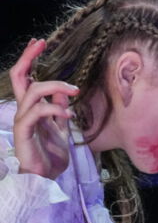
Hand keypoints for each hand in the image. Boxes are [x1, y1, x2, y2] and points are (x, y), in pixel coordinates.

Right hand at [10, 38, 79, 178]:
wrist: (46, 179)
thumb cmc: (51, 155)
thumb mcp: (61, 127)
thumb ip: (60, 109)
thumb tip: (65, 92)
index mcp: (31, 108)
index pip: (25, 78)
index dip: (29, 59)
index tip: (39, 43)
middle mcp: (24, 111)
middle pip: (19, 77)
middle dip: (29, 58)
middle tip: (41, 44)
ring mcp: (23, 121)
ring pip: (32, 92)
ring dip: (56, 86)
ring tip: (75, 91)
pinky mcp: (24, 133)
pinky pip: (37, 113)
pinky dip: (54, 109)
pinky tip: (69, 115)